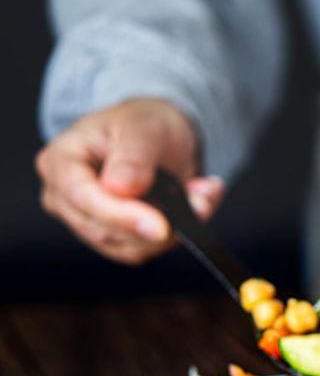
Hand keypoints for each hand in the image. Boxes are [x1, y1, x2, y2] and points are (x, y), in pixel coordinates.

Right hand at [36, 98, 224, 263]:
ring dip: (173, 229)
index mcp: (61, 160)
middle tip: (202, 200)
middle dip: (156, 223)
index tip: (160, 225)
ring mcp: (86, 223)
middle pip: (102, 230)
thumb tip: (121, 188)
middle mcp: (65, 197)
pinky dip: (175, 235)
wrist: (154, 137)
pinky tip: (195, 206)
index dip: (119, 214)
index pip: (81, 196)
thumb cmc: (141, 124)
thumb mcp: (142, 126)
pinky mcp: (113, 240)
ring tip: (202, 194)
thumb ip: (134, 155)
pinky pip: (145, 250)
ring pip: (128, 247)